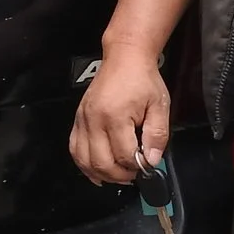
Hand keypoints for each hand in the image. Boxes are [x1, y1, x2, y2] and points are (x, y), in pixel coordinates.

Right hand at [71, 50, 168, 185]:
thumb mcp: (159, 106)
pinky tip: (96, 171)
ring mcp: (83, 120)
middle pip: (101, 162)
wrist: (124, 58)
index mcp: (115, 115)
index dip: (138, 166)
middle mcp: (94, 119)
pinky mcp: (78, 119)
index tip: (148, 165)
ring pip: (84, 160)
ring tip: (118, 175)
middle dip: (120, 175)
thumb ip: (157, 135)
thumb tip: (151, 160)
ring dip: (102, 174)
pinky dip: (84, 164)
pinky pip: (74, 149)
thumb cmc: (142, 79)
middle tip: (134, 174)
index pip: (124, 155)